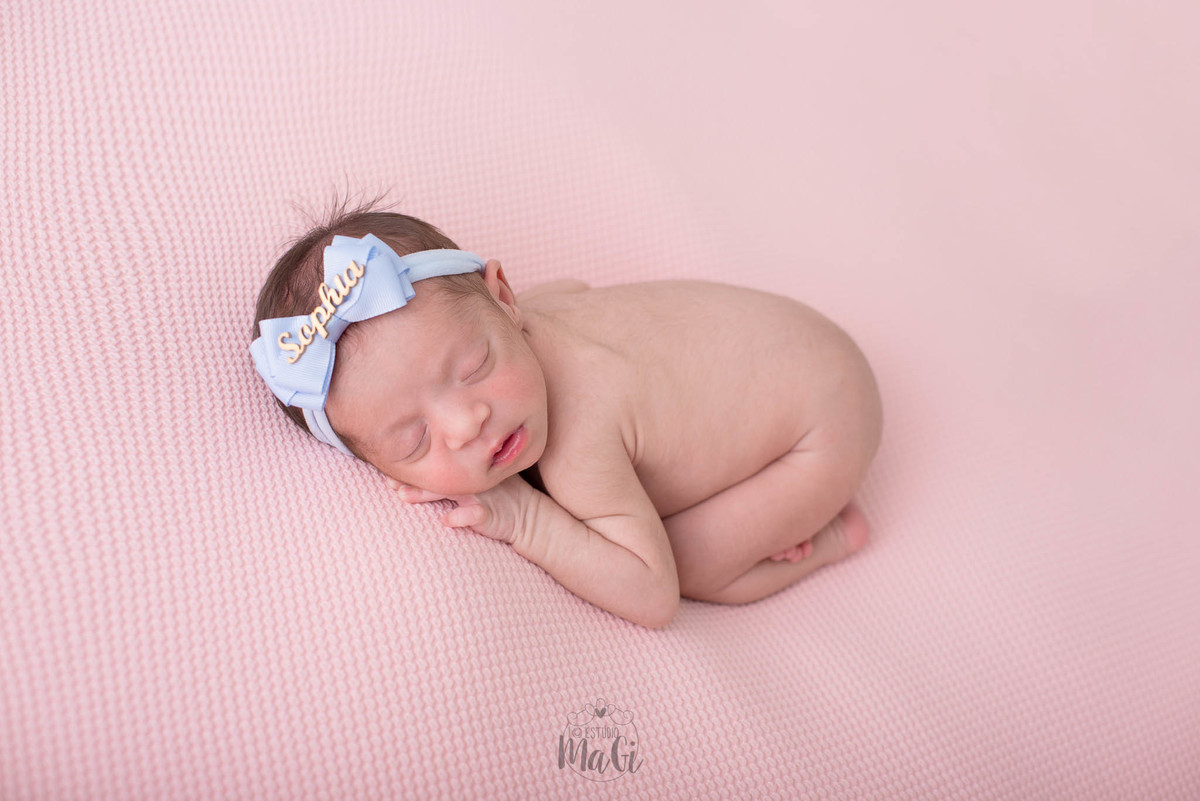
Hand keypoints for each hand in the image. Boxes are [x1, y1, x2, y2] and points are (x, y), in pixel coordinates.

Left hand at [385, 474, 537, 545]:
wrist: (531, 518)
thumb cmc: (499, 500)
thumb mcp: (475, 485)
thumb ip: (450, 479)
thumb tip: (409, 481)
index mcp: (469, 468)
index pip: (438, 463)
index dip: (413, 466)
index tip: (388, 467)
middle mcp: (473, 478)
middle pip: (437, 475)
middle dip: (410, 478)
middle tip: (387, 481)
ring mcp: (482, 494)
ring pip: (450, 491)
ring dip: (425, 494)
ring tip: (403, 497)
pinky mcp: (493, 514)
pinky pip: (476, 513)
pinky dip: (462, 517)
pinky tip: (447, 521)